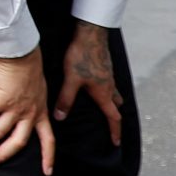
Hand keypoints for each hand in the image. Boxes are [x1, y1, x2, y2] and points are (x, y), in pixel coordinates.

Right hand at [0, 52, 54, 171]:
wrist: (23, 53)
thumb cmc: (29, 69)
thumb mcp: (39, 92)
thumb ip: (34, 105)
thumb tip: (27, 110)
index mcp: (41, 113)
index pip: (49, 140)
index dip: (48, 157)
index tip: (48, 172)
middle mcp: (30, 114)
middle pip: (19, 142)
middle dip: (4, 154)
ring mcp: (16, 108)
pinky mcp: (2, 99)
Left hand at [51, 21, 123, 145]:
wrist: (91, 33)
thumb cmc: (81, 56)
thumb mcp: (71, 79)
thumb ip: (66, 99)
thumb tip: (60, 117)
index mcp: (103, 94)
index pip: (113, 118)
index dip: (115, 132)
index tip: (116, 143)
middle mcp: (109, 87)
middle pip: (116, 106)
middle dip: (114, 116)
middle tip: (110, 124)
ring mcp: (109, 76)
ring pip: (114, 94)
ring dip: (111, 102)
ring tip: (104, 105)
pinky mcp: (105, 66)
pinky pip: (109, 83)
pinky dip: (106, 89)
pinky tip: (95, 85)